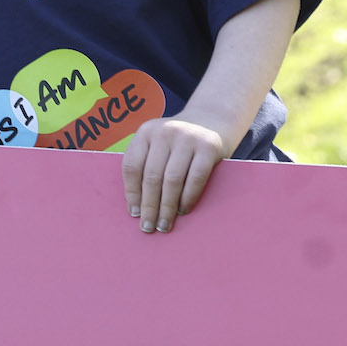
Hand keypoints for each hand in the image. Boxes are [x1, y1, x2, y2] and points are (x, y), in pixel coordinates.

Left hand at [119, 116, 229, 233]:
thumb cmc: (181, 141)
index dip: (132, 192)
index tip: (134, 213)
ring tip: (165, 225)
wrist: (214, 118)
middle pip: (151, 176)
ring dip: (167, 207)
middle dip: (149, 206)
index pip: (132, 166)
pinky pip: (195, 178)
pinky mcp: (209, 146)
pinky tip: (183, 210)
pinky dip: (188, 197)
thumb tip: (138, 206)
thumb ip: (148, 163)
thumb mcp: (160, 143)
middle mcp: (164, 132)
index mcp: (146, 132)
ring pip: (172, 180)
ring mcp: (187, 138)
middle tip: (149, 228)